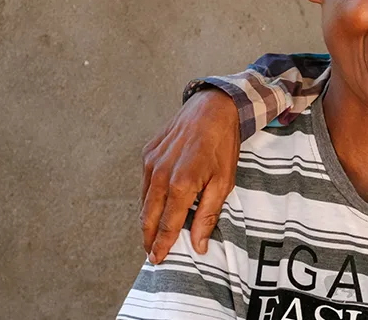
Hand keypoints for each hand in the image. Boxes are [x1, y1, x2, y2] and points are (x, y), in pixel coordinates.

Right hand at [140, 87, 239, 263]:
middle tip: (150, 253)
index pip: (167, 224)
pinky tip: (154, 206)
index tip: (157, 259)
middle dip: (148, 237)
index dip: (161, 244)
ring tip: (150, 235)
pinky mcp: (147, 154)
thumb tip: (199, 244)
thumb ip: (209, 214)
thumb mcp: (224, 182)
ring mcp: (150, 163)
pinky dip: (148, 198)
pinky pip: (144, 183)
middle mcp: (160, 175)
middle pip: (149, 216)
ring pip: (143, 201)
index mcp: (181, 184)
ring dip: (146, 219)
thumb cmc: (222, 145)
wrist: (212, 108)